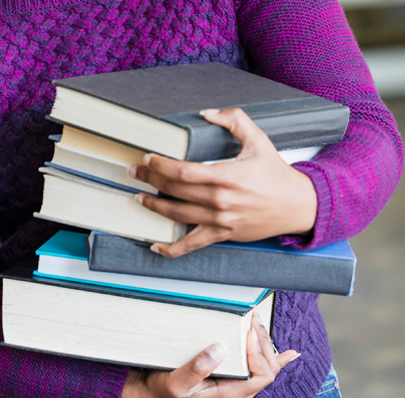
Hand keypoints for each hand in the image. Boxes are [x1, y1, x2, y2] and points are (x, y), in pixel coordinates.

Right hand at [121, 315, 299, 397]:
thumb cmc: (165, 393)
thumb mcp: (176, 382)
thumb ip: (197, 368)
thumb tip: (220, 349)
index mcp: (230, 396)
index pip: (261, 374)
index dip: (259, 351)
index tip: (248, 331)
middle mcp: (239, 395)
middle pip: (268, 369)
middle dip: (264, 342)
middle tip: (254, 320)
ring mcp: (237, 389)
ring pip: (265, 367)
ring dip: (266, 345)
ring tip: (260, 325)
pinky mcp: (232, 383)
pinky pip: (260, 372)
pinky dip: (276, 360)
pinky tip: (290, 354)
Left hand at [128, 108, 316, 257]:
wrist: (298, 206)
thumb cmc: (277, 175)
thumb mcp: (259, 141)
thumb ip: (234, 121)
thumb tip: (208, 112)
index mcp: (227, 176)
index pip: (183, 171)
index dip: (161, 165)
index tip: (148, 158)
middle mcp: (220, 201)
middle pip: (175, 191)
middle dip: (151, 180)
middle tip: (136, 172)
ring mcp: (220, 221)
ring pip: (178, 216)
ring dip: (155, 207)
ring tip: (139, 198)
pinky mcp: (223, 235)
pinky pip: (192, 245)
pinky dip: (172, 249)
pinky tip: (155, 245)